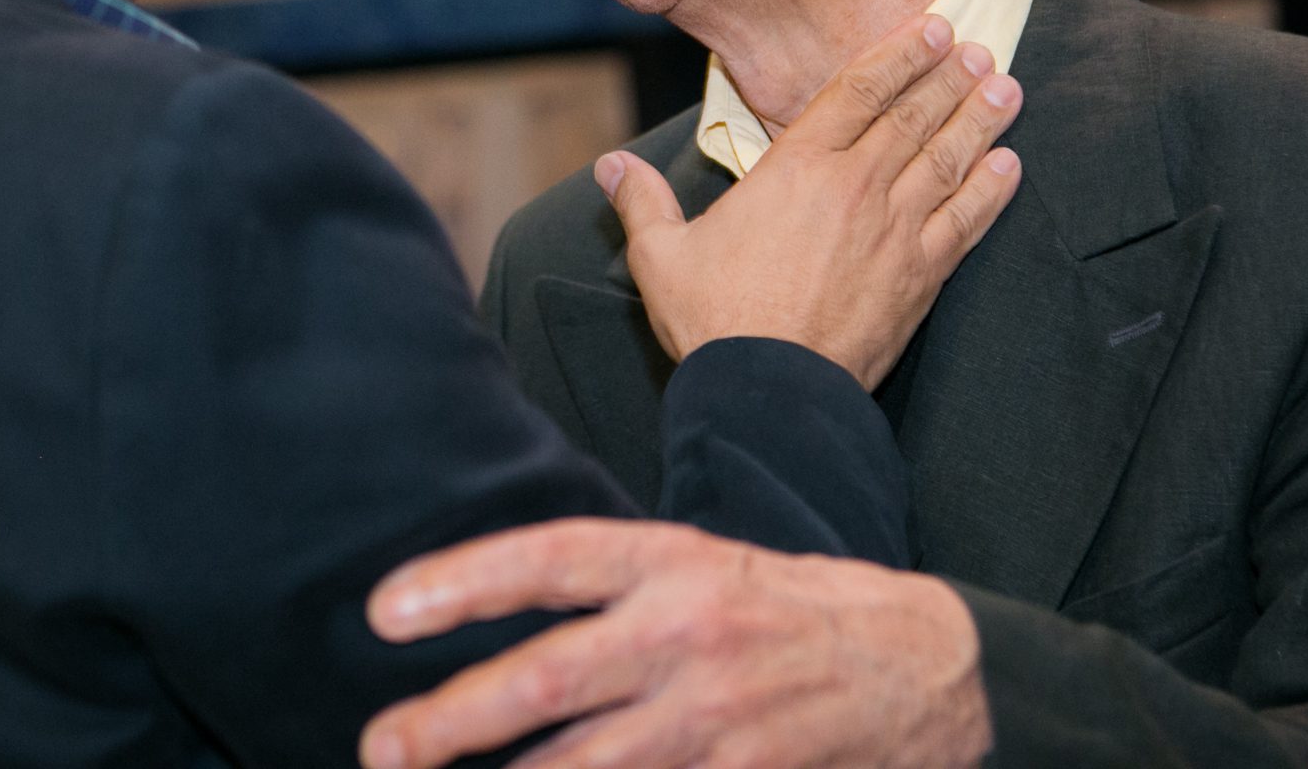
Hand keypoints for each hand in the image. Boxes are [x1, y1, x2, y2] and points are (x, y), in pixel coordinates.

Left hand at [359, 519, 991, 768]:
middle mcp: (689, 634)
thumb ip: (613, 589)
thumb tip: (500, 622)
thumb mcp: (705, 566)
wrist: (924, 665)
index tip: (384, 611)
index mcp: (672, 562)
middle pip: (549, 677)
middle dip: (452, 718)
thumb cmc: (790, 611)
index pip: (551, 560)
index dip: (464, 581)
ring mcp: (718, 719)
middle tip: (383, 746)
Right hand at [604, 16, 1021, 388]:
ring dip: (980, 121)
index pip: (858, 91)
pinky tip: (1011, 168)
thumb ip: (642, 202)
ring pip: (947, 159)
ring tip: (1006, 90)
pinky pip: (966, 221)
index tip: (934, 29)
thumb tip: (609, 166)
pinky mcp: (920, 276)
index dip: (899, 54)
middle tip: (980, 49)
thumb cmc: (715, 320)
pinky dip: (991, 191)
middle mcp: (855, 186)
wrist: (770, 390)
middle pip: (913, 115)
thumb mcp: (662, 254)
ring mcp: (895, 230)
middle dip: (950, 77)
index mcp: (796, 168)